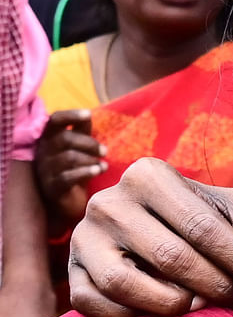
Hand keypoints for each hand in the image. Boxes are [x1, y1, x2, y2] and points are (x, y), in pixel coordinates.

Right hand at [34, 108, 105, 225]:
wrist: (65, 203)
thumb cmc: (73, 169)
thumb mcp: (78, 148)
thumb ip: (81, 131)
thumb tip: (89, 114)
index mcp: (49, 138)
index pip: (54, 120)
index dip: (70, 115)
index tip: (88, 114)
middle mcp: (43, 152)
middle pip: (64, 139)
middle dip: (89, 143)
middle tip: (105, 151)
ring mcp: (45, 171)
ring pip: (67, 157)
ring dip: (90, 159)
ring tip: (103, 165)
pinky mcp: (52, 188)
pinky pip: (67, 177)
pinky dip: (86, 172)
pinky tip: (99, 171)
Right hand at [68, 158, 232, 316]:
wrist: (145, 227)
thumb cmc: (194, 217)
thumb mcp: (230, 211)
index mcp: (148, 174)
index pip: (203, 226)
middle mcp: (108, 201)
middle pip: (172, 256)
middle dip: (218, 285)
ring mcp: (82, 238)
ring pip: (127, 283)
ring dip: (174, 303)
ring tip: (202, 303)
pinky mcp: (70, 275)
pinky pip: (97, 305)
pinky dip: (132, 315)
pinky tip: (159, 311)